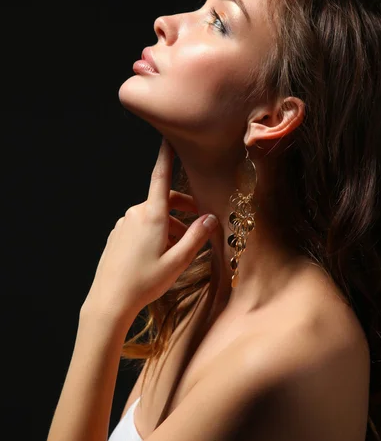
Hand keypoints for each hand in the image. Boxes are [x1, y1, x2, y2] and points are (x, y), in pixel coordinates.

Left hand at [82, 137, 217, 325]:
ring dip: (169, 227)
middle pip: (163, 202)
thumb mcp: (178, 262)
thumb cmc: (145, 282)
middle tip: (198, 225)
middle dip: (182, 210)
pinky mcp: (116, 236)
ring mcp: (123, 225)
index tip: (168, 139)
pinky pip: (140, 227)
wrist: (109, 301)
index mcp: (152, 216)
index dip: (166, 156)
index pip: (160, 177)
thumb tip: (211, 218)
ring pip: (153, 217)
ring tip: (178, 251)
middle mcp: (135, 214)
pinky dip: (154, 233)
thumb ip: (197, 237)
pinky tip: (159, 255)